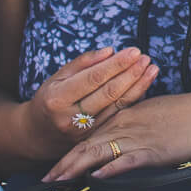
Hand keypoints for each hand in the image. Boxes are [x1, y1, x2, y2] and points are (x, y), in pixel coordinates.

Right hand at [25, 46, 159, 156]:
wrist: (38, 134)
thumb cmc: (50, 98)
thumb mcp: (58, 77)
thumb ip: (83, 63)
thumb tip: (110, 50)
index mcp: (58, 98)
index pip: (93, 78)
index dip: (116, 64)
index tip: (134, 51)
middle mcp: (71, 118)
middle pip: (108, 93)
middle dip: (131, 74)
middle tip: (146, 58)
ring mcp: (84, 132)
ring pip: (117, 106)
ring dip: (138, 86)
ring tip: (152, 69)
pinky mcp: (95, 140)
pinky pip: (118, 116)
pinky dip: (133, 100)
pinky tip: (144, 86)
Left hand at [44, 88, 190, 182]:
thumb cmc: (186, 114)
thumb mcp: (154, 115)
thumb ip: (135, 126)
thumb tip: (124, 140)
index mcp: (125, 116)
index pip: (90, 135)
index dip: (70, 151)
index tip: (55, 165)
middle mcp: (125, 126)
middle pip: (87, 145)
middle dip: (64, 163)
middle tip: (45, 179)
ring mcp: (138, 138)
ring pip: (99, 153)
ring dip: (76, 169)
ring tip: (57, 182)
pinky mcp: (152, 152)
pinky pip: (126, 161)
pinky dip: (109, 170)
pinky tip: (95, 178)